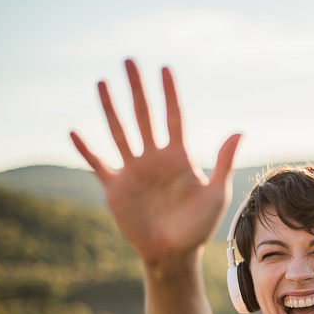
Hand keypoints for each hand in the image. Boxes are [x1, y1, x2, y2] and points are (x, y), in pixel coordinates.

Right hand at [70, 59, 240, 264]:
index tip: (164, 69)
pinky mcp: (116, 188)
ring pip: (120, 133)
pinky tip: (74, 131)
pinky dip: (86, 150)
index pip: (173, 118)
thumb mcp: (216, 193)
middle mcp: (154, 158)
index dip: (169, 94)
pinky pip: (99, 164)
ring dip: (110, 109)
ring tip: (102, 83)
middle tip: (128, 60)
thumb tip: (239, 130)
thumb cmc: (199, 226)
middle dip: (137, 89)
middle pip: (144, 116)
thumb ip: (223, 162)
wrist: (174, 253)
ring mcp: (134, 171)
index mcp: (179, 157)